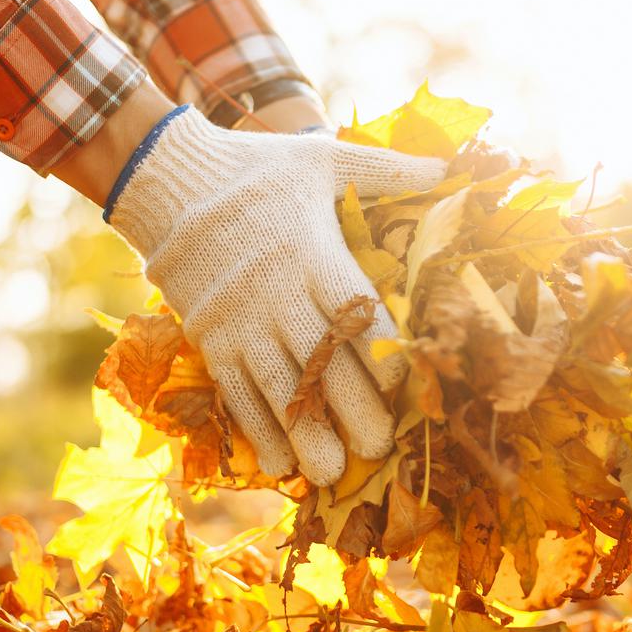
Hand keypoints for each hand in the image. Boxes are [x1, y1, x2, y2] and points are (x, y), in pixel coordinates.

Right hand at [103, 106, 445, 484]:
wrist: (171, 182)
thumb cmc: (260, 171)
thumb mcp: (325, 156)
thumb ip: (390, 167)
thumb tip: (460, 167)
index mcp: (311, 251)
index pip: (352, 307)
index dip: (380, 348)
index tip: (404, 384)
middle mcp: (275, 292)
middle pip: (319, 359)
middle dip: (351, 408)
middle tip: (379, 449)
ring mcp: (238, 320)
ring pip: (275, 386)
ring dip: (303, 434)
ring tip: (329, 475)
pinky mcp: (210, 338)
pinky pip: (234, 391)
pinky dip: (256, 430)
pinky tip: (278, 465)